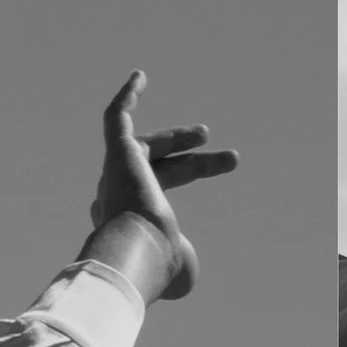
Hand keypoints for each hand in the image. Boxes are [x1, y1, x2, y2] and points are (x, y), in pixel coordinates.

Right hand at [82, 71, 237, 301]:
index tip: (222, 167)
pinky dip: (127, 96)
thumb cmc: (158, 265)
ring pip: (146, 147)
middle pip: (159, 170)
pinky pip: (115, 118)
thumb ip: (183, 263)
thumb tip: (185, 264)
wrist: (138, 251)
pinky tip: (140, 76)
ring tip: (207, 135)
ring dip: (178, 139)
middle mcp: (114, 197)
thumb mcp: (180, 270)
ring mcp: (113, 173)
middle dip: (196, 164)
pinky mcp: (116, 152)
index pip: (156, 194)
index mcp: (126, 224)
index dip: (188, 175)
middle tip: (233, 159)